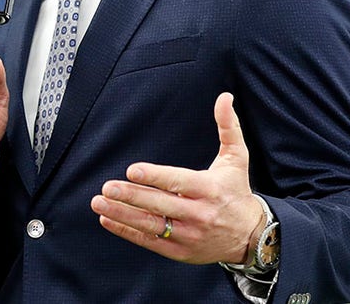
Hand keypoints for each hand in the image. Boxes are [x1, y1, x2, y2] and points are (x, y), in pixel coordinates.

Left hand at [89, 92, 264, 264]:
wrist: (251, 236)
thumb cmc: (236, 191)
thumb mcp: (237, 159)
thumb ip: (228, 127)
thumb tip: (224, 97)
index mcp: (210, 189)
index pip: (178, 182)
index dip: (155, 177)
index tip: (132, 171)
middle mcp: (199, 214)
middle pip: (161, 205)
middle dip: (132, 197)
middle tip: (107, 187)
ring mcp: (189, 235)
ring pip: (151, 225)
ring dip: (122, 214)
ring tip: (99, 202)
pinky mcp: (181, 251)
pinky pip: (150, 242)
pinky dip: (127, 231)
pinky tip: (107, 219)